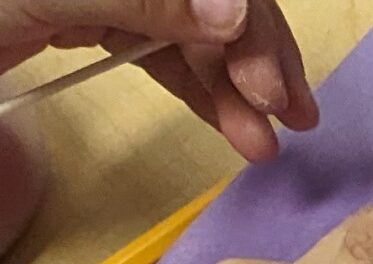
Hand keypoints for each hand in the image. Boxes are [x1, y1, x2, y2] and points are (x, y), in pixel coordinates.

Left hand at [0, 0, 316, 163]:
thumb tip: (235, 13)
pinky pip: (158, 48)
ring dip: (233, 85)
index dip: (249, 20)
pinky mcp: (81, 15)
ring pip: (190, 28)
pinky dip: (196, 87)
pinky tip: (228, 123)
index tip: (269, 84)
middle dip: (255, 54)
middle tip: (290, 119)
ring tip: (263, 142)